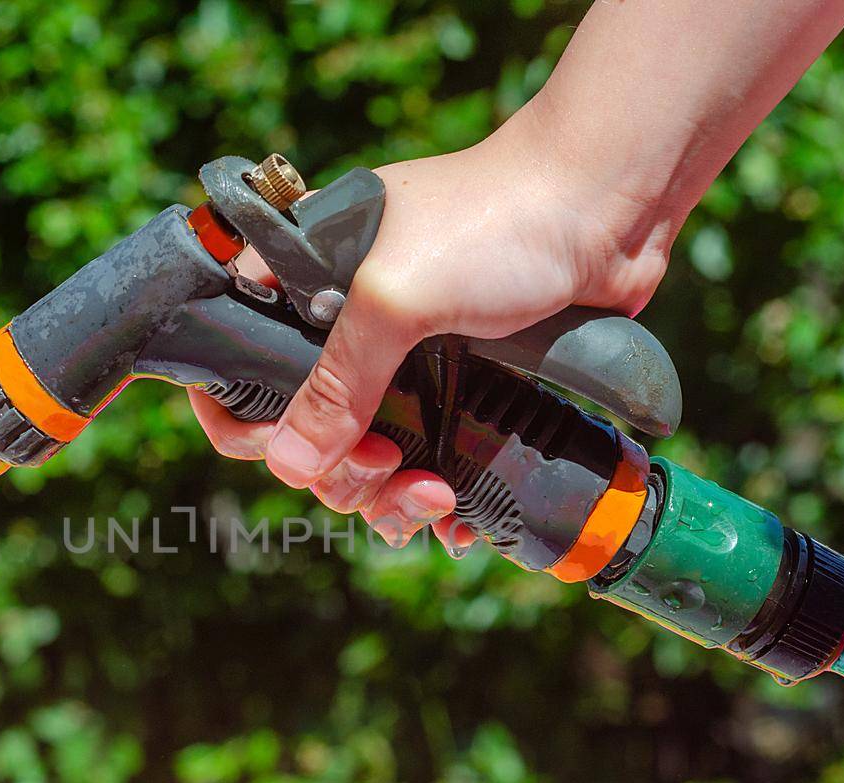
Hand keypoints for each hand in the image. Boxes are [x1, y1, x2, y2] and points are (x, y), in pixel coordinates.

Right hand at [189, 132, 673, 551]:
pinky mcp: (464, 382)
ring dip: (392, 497)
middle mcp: (346, 322)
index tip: (292, 448)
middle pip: (307, 430)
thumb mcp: (397, 298)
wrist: (609, 202)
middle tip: (387, 464)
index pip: (234, 360)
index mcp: (303, 280)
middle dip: (342, 470)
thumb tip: (289, 465)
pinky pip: (431, 457)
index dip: (247, 418)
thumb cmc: (495, 220)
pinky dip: (439, 497)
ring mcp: (406, 357)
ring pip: (368, 456)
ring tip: (438, 497)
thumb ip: (339, 381)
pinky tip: (459, 519)